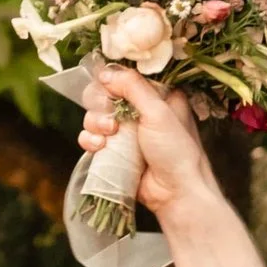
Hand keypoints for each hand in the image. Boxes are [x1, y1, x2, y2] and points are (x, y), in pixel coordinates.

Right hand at [76, 67, 219, 230]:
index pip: (125, 76)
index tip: (109, 87)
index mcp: (157, 96)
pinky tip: (99, 146)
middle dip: (100, 104)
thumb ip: (133, 87)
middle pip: (104, 94)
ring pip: (94, 115)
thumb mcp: (159, 112)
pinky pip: (91, 137)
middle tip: (110, 119)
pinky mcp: (115, 151)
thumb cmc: (176, 152)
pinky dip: (90, 140)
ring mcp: (126, 132)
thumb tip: (105, 73)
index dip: (112, 79)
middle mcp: (140, 111)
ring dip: (94, 122)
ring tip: (108, 135)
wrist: (176, 194)